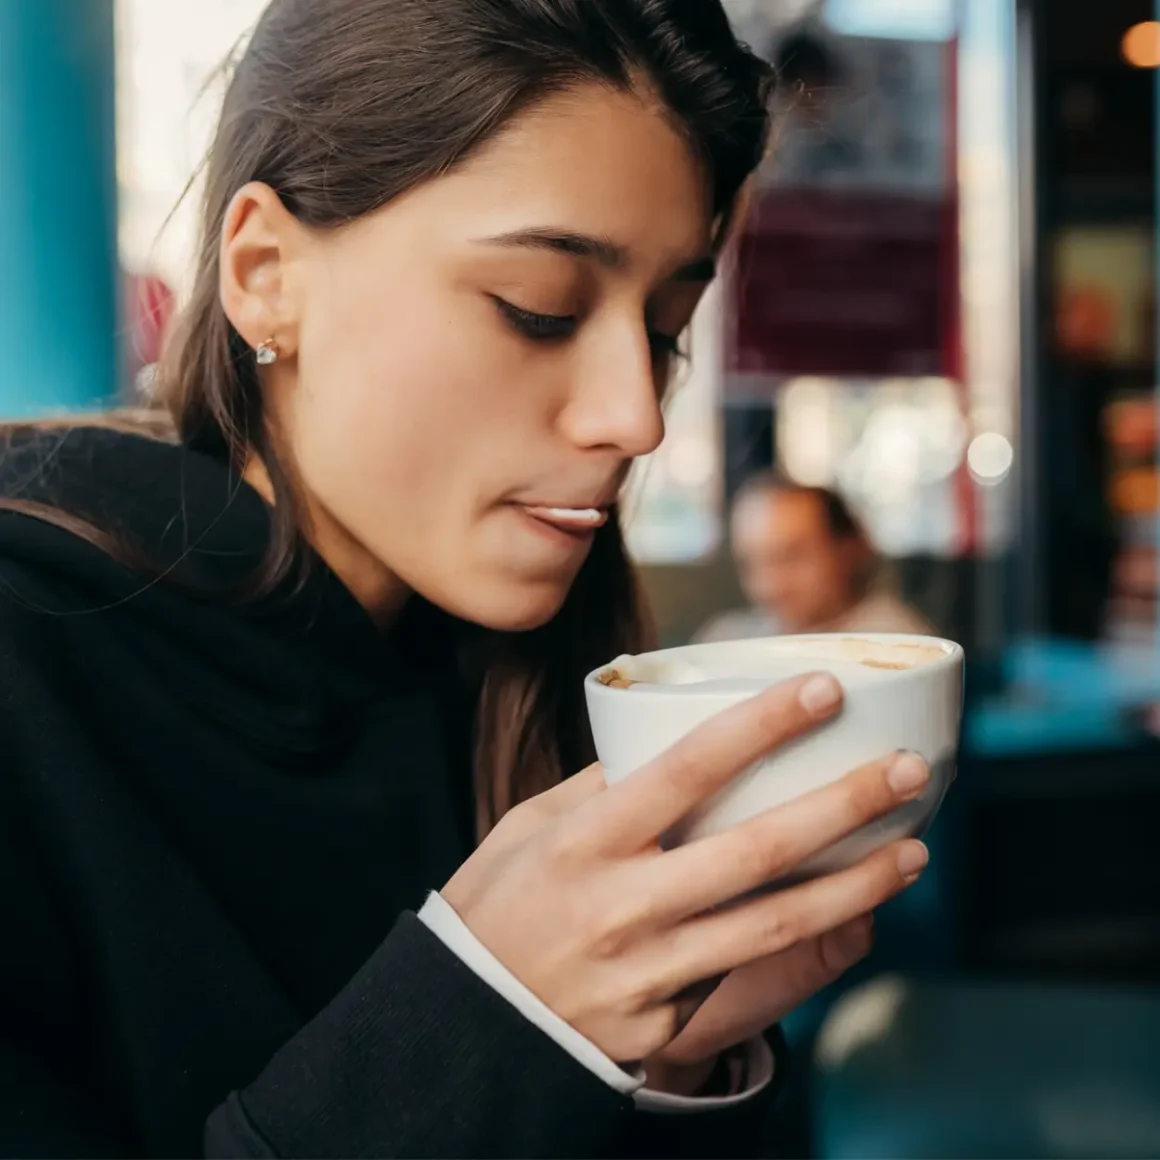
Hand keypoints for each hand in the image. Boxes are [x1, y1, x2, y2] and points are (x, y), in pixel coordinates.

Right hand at [441, 672, 929, 1066]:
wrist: (469, 1022)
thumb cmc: (496, 906)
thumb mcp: (526, 828)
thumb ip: (599, 786)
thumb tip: (661, 744)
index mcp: (583, 843)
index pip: (684, 769)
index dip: (760, 726)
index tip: (822, 690)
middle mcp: (621, 905)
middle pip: (754, 850)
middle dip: (842, 805)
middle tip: (905, 769)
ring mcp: (649, 971)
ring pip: (774, 922)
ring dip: (855, 885)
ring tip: (913, 851)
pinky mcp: (668, 1020)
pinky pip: (748, 973)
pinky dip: (809, 942)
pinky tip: (854, 914)